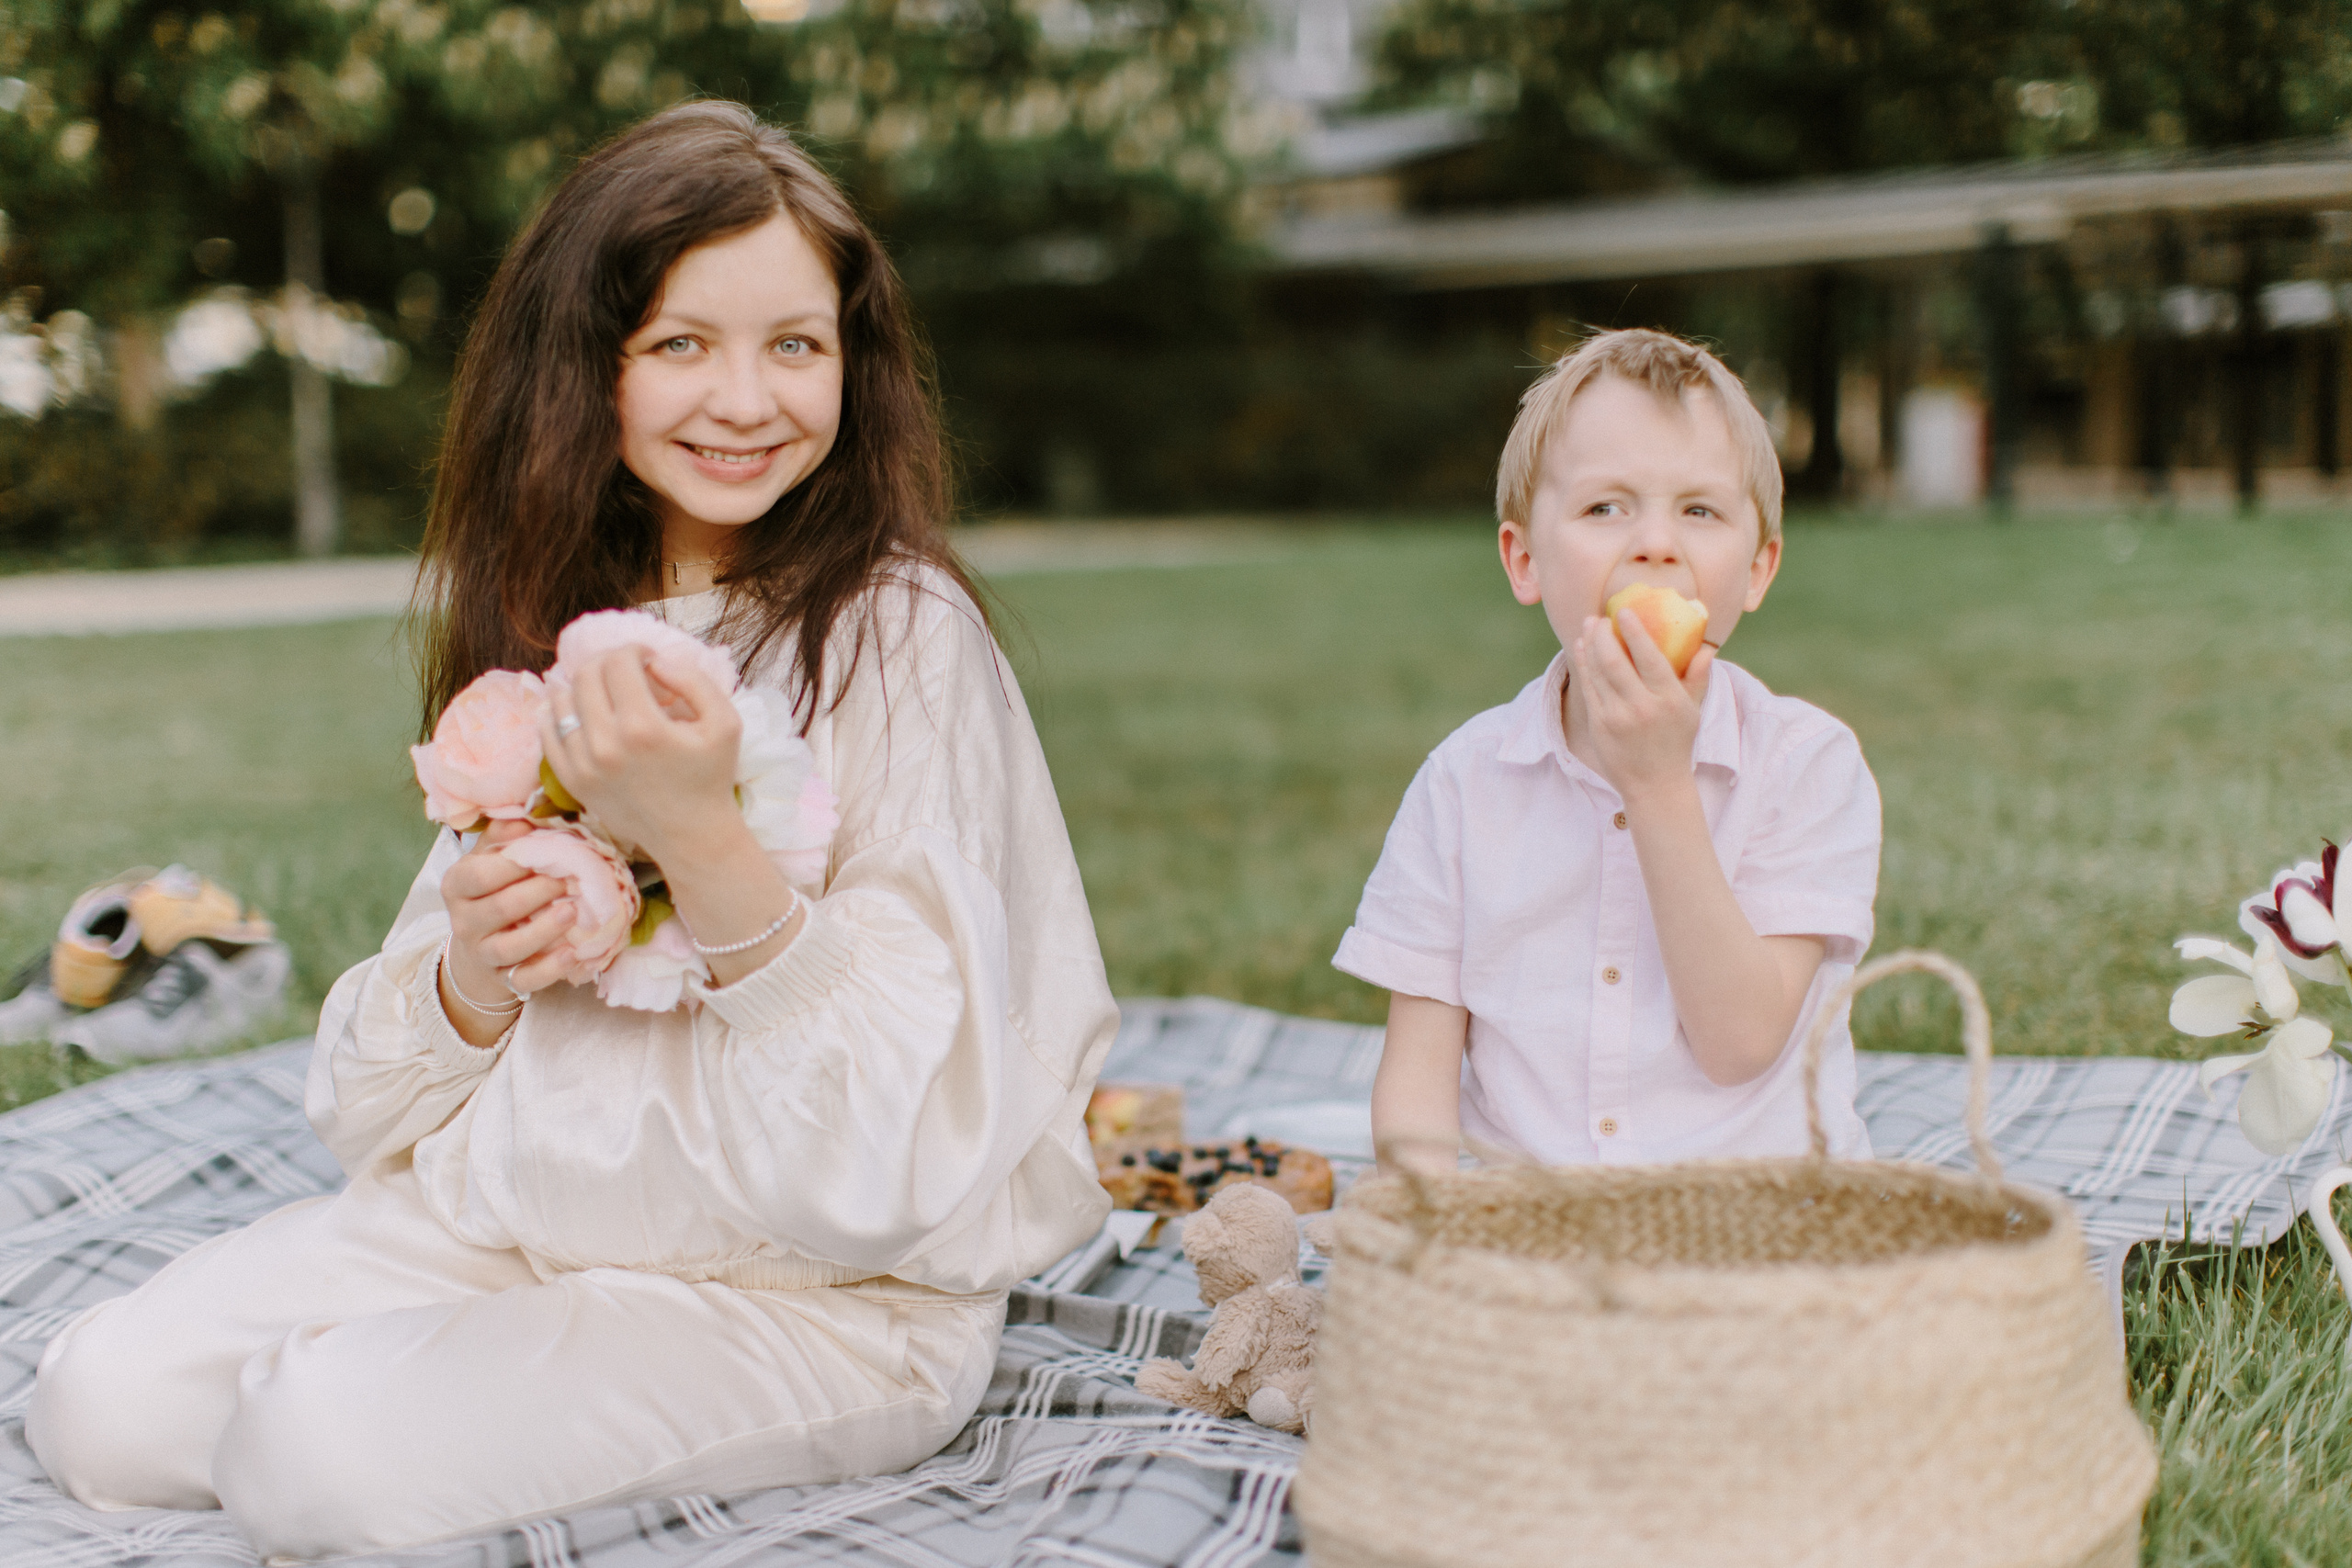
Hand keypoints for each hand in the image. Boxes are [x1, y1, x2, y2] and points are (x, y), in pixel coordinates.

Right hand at [439, 819, 575, 1029]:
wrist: (480, 945)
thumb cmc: (492, 890)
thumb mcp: (489, 859)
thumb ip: (503, 837)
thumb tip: (525, 815)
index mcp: (457, 886)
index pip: (478, 876)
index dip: (513, 865)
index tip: (546, 853)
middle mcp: (464, 922)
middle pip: (498, 910)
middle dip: (536, 893)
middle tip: (570, 878)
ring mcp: (482, 954)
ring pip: (509, 948)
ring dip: (543, 931)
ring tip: (573, 911)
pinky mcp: (503, 979)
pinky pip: (524, 980)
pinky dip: (549, 970)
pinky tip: (573, 954)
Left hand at [540, 646, 741, 868]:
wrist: (691, 836)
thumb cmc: (710, 777)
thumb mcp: (726, 723)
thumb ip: (695, 681)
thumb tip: (655, 662)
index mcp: (644, 727)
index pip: (619, 662)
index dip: (634, 650)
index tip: (647, 659)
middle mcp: (607, 744)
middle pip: (587, 674)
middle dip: (607, 661)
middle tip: (626, 670)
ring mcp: (583, 764)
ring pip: (562, 699)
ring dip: (583, 684)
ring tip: (605, 692)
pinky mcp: (572, 781)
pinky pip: (547, 731)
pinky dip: (557, 712)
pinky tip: (577, 710)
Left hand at [1567, 606, 1715, 801]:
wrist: (1654, 784)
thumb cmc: (1676, 742)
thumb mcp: (1693, 711)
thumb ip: (1698, 678)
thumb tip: (1707, 648)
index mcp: (1669, 699)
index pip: (1650, 657)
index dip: (1634, 631)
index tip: (1624, 612)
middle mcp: (1642, 707)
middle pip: (1615, 661)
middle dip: (1603, 634)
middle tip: (1600, 617)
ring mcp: (1617, 717)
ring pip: (1597, 672)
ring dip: (1590, 644)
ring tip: (1589, 625)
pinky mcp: (1599, 725)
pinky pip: (1588, 688)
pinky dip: (1583, 664)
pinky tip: (1582, 648)